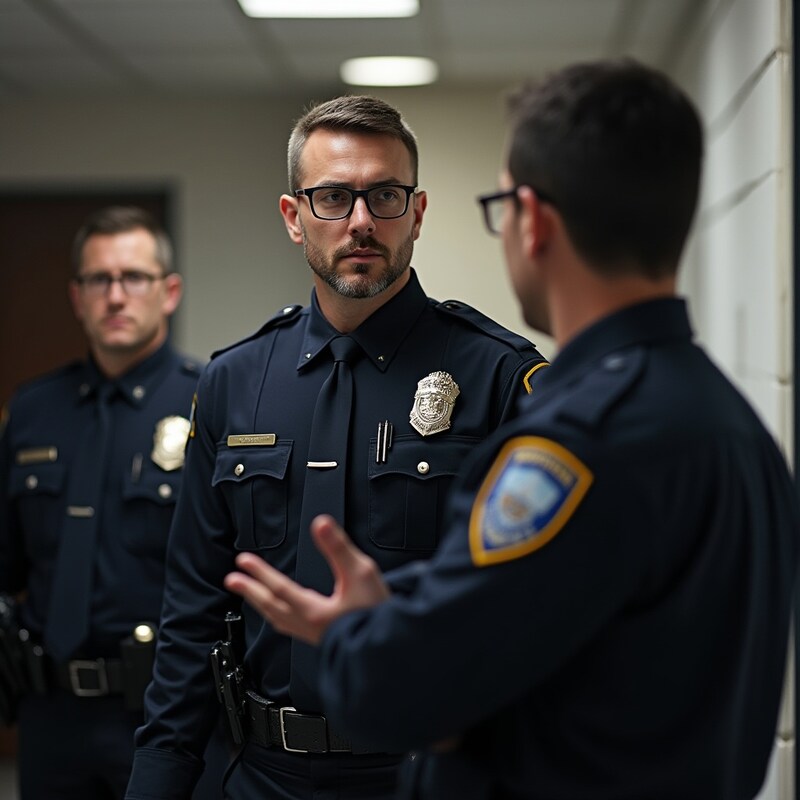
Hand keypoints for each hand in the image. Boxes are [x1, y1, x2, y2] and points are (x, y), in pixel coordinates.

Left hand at [224, 514, 389, 644]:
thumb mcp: (361, 573)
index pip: (279, 588)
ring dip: (262, 605)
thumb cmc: (380, 612)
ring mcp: (316, 636)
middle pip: (272, 607)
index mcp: (315, 612)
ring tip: (251, 596)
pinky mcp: (324, 640)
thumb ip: (338, 547)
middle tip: (233, 580)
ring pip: (279, 620)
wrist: (392, 645)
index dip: (260, 573)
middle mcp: (310, 626)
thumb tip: (321, 524)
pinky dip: (279, 618)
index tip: (243, 561)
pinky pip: (291, 628)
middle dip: (251, 591)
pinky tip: (281, 616)